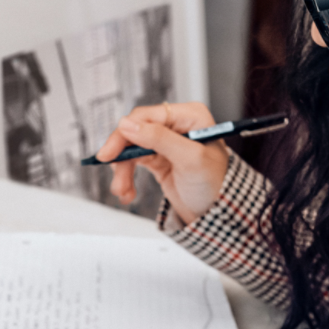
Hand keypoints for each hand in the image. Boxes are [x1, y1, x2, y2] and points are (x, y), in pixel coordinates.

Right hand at [96, 102, 228, 224]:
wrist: (218, 213)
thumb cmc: (216, 184)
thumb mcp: (189, 159)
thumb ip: (159, 139)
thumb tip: (128, 124)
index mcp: (189, 116)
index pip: (147, 116)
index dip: (126, 132)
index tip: (111, 152)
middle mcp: (176, 125)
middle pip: (135, 131)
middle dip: (123, 154)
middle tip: (110, 168)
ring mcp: (166, 142)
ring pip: (131, 150)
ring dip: (123, 171)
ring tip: (122, 190)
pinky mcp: (158, 159)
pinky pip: (133, 163)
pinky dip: (127, 177)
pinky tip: (128, 192)